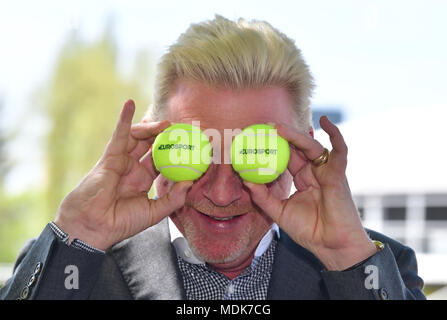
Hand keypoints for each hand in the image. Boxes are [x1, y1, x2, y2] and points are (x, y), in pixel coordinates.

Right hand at [54, 100, 191, 249]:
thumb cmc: (121, 222)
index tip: (193, 145)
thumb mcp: (154, 212)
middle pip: (151, 144)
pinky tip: (129, 104)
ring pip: (138, 137)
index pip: (162, 160)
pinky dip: (123, 119)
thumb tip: (190, 183)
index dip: (176, 152)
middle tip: (182, 129)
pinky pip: (118, 135)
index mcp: (143, 179)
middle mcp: (133, 168)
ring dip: (151, 127)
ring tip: (166, 124)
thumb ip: (172, 199)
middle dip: (166, 135)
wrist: (94, 227)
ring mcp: (121, 161)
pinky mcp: (109, 157)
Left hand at [243, 116, 376, 269]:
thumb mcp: (279, 212)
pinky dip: (335, 135)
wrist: (332, 247)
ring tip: (277, 128)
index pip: (287, 158)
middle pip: (298, 148)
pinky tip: (325, 121)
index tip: (257, 138)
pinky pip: (339, 151)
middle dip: (283, 135)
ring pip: (312, 147)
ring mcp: (327, 173)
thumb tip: (245, 181)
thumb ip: (263, 197)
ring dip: (296, 135)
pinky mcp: (338, 175)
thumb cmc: (310, 231)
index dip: (274, 147)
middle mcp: (314, 173)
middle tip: (264, 126)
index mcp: (303, 180)